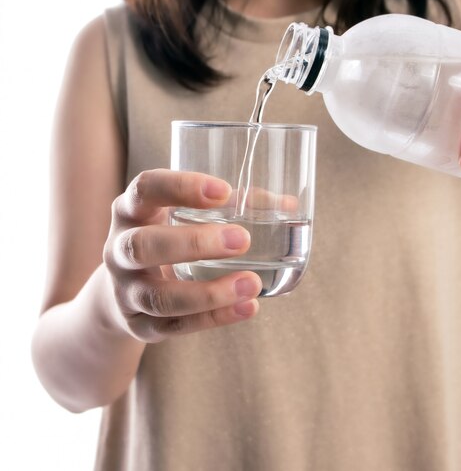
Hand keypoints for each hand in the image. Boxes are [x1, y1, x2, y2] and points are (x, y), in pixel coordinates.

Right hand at [103, 169, 261, 341]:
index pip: (145, 189)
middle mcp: (119, 250)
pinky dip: (213, 318)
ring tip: (252, 284)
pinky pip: (174, 326)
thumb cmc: (166, 239)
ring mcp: (126, 291)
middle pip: (144, 246)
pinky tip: (248, 308)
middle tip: (242, 240)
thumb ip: (231, 207)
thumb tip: (287, 205)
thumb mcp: (182, 217)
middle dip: (193, 243)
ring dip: (208, 293)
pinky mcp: (139, 325)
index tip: (223, 191)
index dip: (180, 187)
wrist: (120, 293)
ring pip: (159, 297)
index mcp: (132, 212)